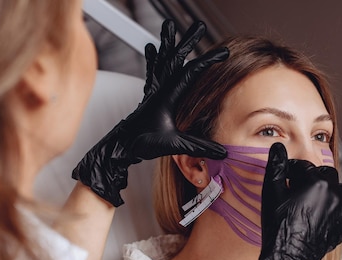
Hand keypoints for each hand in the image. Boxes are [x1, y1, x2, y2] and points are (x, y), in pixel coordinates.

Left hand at [72, 19, 228, 206]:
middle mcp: (158, 89)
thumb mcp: (173, 145)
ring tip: (169, 26)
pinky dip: (153, 58)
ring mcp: (152, 91)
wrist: (118, 147)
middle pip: (175, 58)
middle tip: (198, 26)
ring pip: (162, 61)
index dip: (208, 60)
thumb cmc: (141, 143)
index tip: (222, 52)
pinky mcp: (148, 97)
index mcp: (166, 96)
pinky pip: (152, 71)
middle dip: (187, 41)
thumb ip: (198, 146)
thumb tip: (222, 151)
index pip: (191, 72)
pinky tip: (151, 48)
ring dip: (168, 43)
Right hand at [248, 143, 341, 259]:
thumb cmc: (279, 225)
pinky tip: (329, 215)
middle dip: (314, 179)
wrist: (289, 255)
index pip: (304, 167)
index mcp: (316, 181)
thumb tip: (278, 147)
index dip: (292, 172)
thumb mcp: (272, 193)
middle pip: (327, 175)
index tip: (286, 179)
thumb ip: (276, 167)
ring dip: (335, 192)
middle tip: (300, 191)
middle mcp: (334, 192)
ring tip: (319, 200)